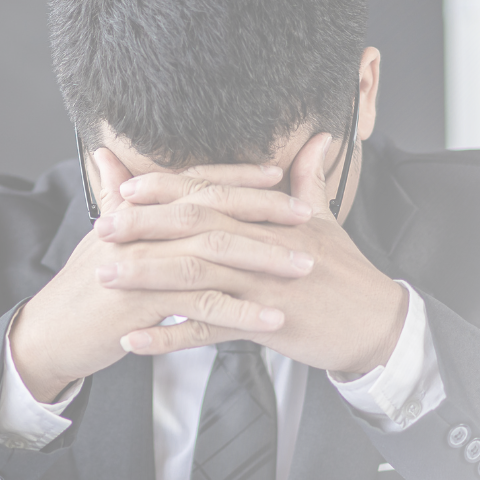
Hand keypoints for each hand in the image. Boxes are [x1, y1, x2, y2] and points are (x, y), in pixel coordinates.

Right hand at [6, 148, 316, 401]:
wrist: (46, 336)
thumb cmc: (82, 291)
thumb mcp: (101, 239)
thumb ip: (115, 197)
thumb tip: (109, 155)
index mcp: (134, 213)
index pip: (194, 183)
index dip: (237, 177)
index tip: (278, 174)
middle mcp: (137, 232)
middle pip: (210, 211)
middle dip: (262, 211)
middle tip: (308, 215)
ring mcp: (138, 268)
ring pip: (211, 255)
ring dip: (262, 260)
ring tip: (304, 267)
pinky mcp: (140, 308)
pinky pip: (199, 306)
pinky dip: (240, 311)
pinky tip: (273, 318)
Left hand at [98, 134, 407, 376]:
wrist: (377, 323)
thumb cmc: (349, 273)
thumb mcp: (328, 220)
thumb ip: (311, 179)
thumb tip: (318, 139)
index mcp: (270, 218)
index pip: (210, 194)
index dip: (168, 189)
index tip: (128, 187)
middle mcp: (262, 245)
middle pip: (194, 228)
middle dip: (144, 227)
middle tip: (101, 227)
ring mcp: (262, 285)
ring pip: (195, 276)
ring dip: (146, 277)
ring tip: (104, 277)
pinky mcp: (266, 323)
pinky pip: (208, 330)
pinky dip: (168, 335)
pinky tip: (134, 340)